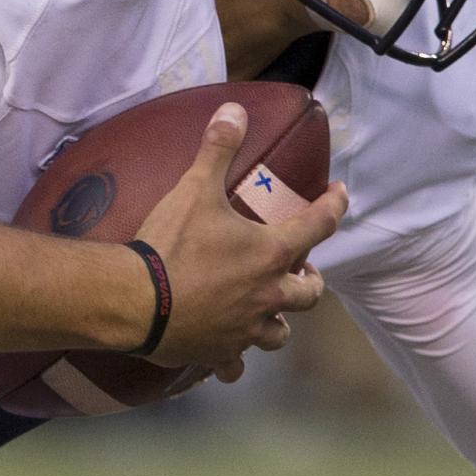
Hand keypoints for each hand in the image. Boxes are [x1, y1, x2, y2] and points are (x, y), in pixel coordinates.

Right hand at [131, 100, 348, 371]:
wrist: (134, 302)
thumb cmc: (170, 244)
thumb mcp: (194, 188)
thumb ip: (218, 148)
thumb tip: (235, 109)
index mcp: (270, 254)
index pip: (319, 225)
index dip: (334, 205)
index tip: (341, 193)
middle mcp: (268, 296)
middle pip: (309, 295)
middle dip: (310, 282)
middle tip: (301, 271)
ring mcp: (244, 330)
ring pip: (278, 335)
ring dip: (278, 323)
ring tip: (268, 313)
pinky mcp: (218, 354)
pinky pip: (234, 366)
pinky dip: (232, 361)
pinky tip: (227, 358)